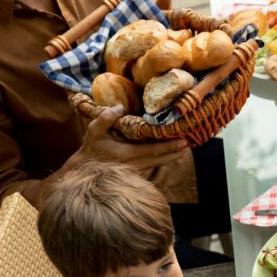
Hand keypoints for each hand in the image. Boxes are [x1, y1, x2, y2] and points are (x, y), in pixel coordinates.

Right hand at [71, 105, 188, 169]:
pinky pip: (154, 163)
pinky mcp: (138, 170)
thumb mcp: (93, 132)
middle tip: (190, 143)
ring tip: (186, 147)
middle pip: (161, 159)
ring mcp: (138, 169)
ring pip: (159, 162)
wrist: (86, 170)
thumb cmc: (91, 149)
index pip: (153, 151)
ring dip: (173, 155)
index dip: (169, 147)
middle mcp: (136, 164)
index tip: (182, 142)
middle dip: (176, 151)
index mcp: (128, 155)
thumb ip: (106, 119)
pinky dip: (164, 158)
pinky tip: (173, 151)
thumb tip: (119, 106)